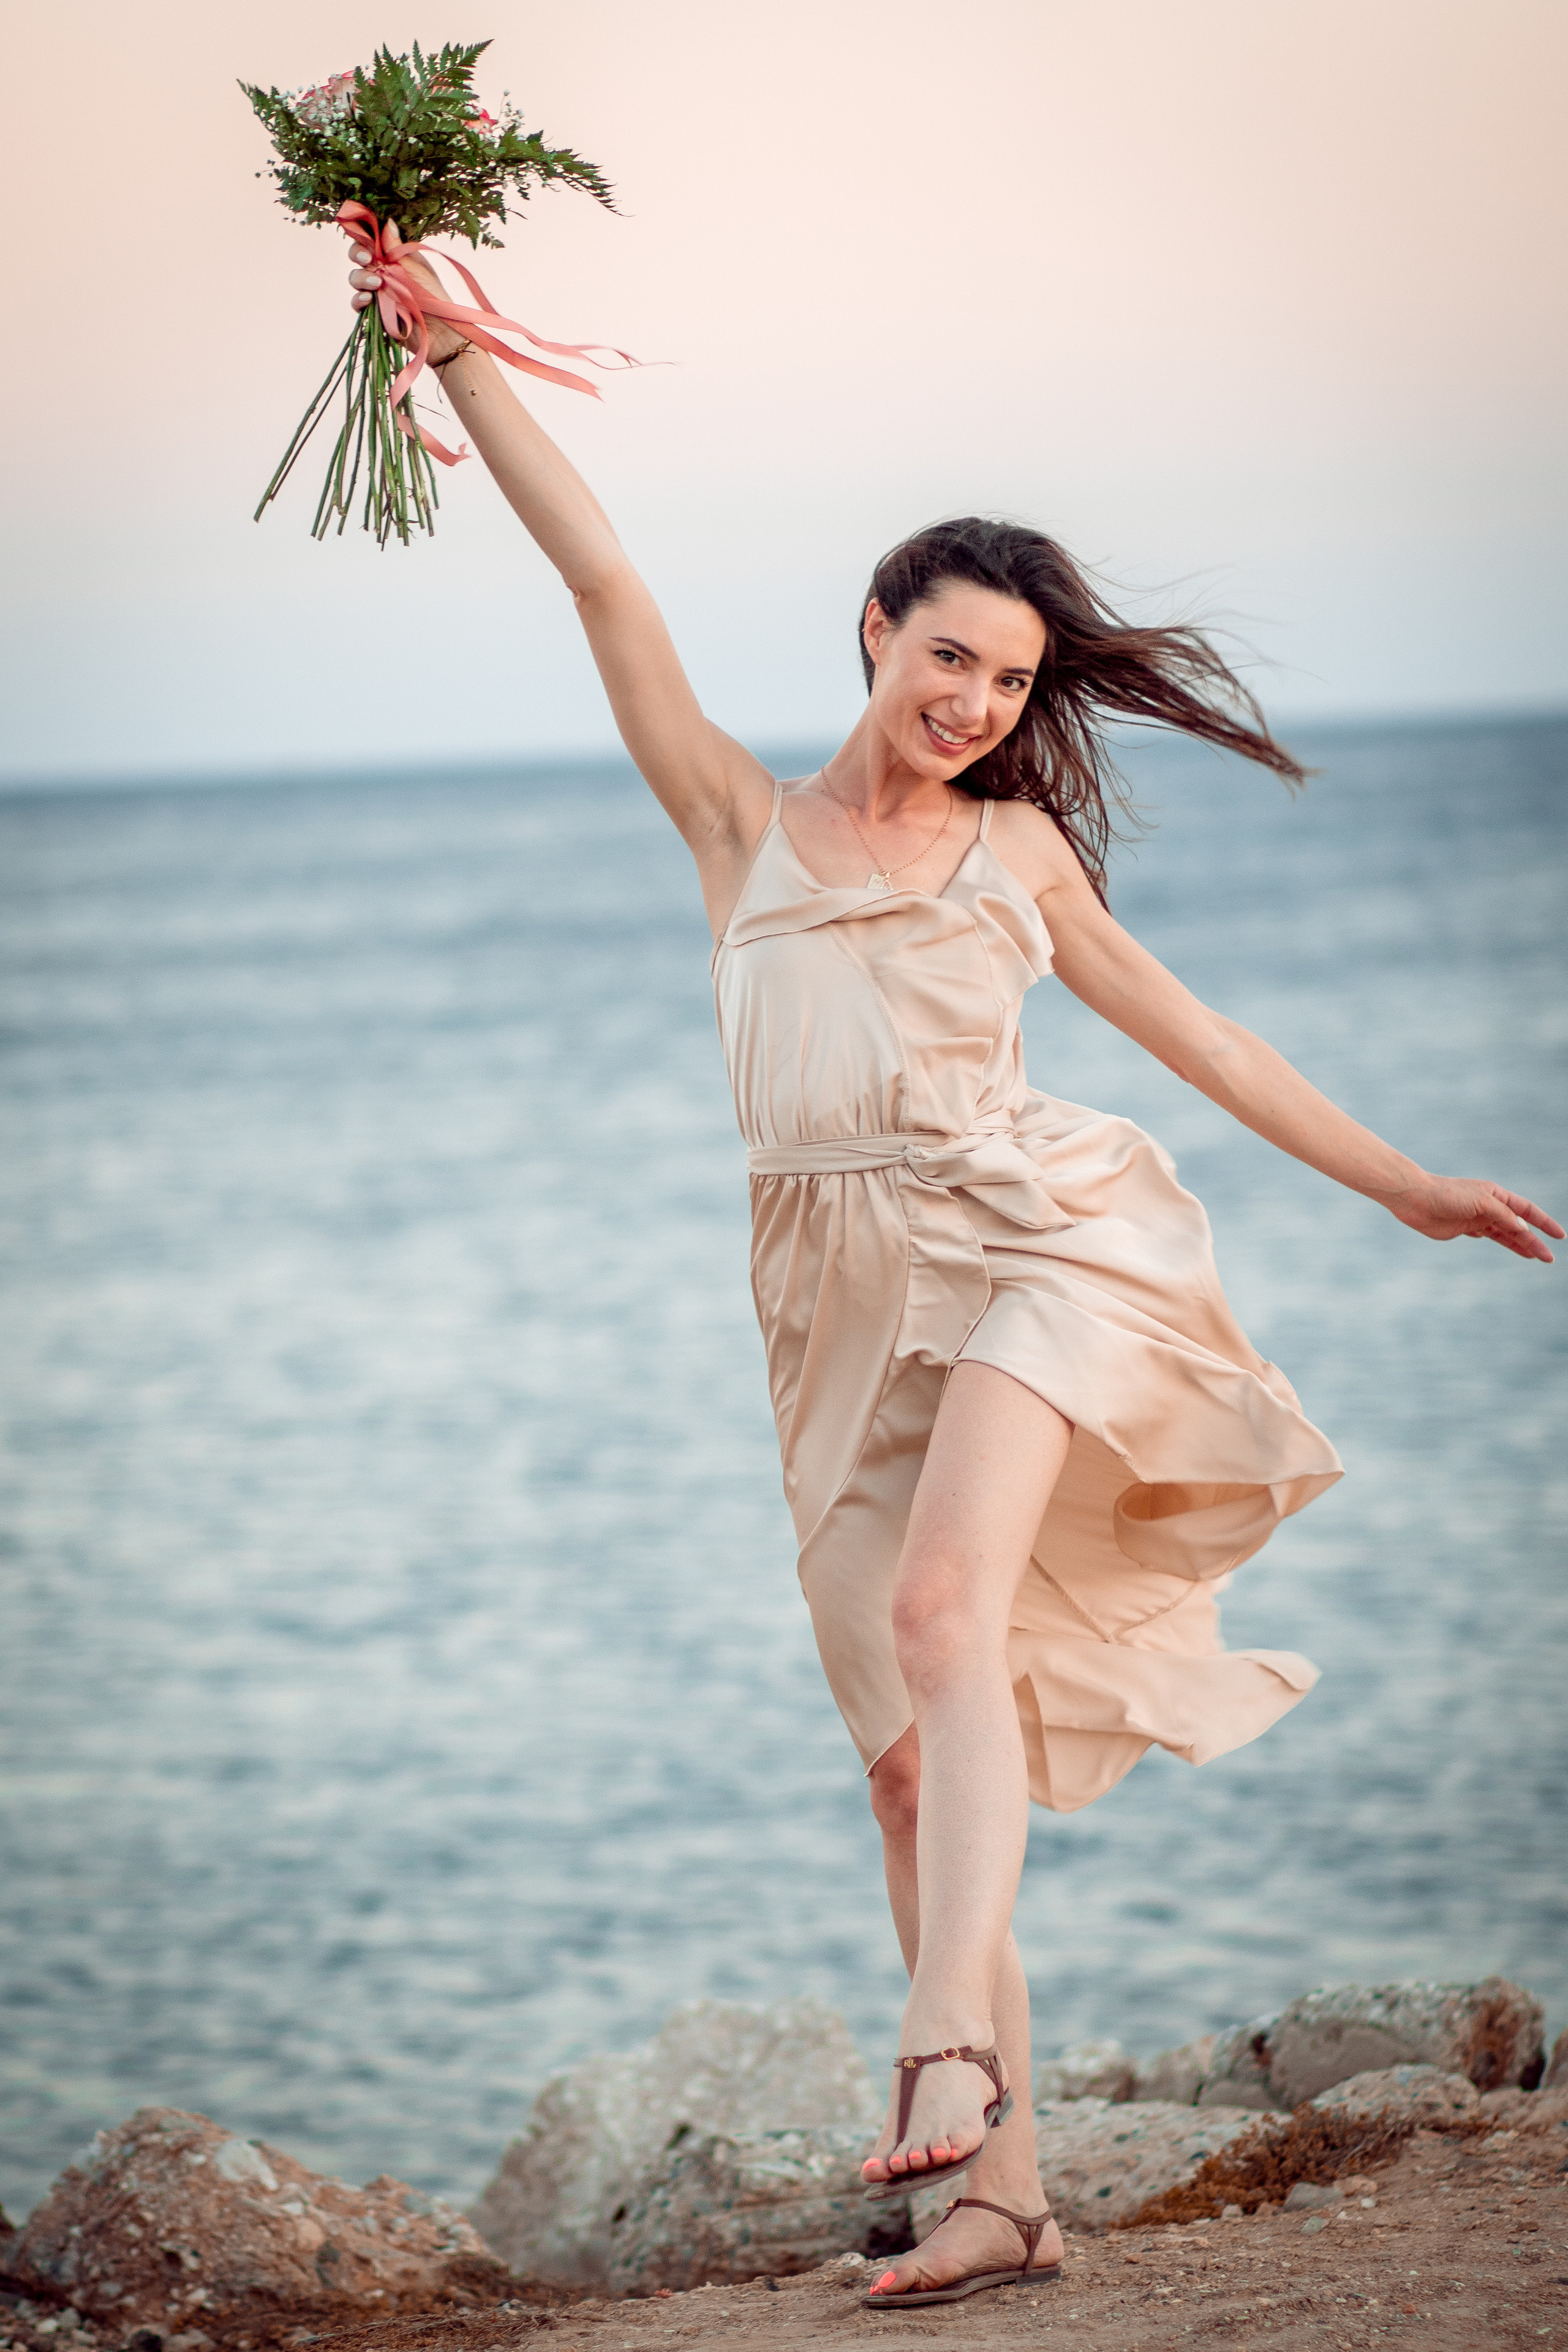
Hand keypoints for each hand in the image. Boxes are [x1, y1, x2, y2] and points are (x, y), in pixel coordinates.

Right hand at [348, 220, 467, 363]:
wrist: (438, 333)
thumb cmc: (433, 297)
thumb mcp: (415, 267)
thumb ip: (396, 247)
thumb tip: (387, 221)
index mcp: (396, 255)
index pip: (373, 239)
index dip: (364, 235)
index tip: (365, 237)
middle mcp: (385, 270)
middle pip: (360, 255)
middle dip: (358, 254)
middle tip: (367, 259)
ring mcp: (378, 291)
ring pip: (356, 277)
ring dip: (361, 278)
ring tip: (376, 284)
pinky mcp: (375, 311)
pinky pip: (358, 302)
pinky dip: (358, 300)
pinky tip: (367, 300)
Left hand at [1381, 1174, 1561, 1261]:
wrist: (1415, 1199)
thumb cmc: (1447, 1195)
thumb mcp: (1480, 1203)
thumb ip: (1503, 1216)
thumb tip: (1524, 1228)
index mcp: (1496, 1195)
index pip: (1527, 1210)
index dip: (1544, 1223)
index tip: (1560, 1236)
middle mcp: (1489, 1205)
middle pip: (1518, 1226)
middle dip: (1534, 1241)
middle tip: (1549, 1259)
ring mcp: (1477, 1217)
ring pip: (1505, 1234)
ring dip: (1520, 1245)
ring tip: (1536, 1258)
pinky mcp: (1464, 1228)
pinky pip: (1489, 1236)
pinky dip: (1502, 1242)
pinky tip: (1512, 1248)